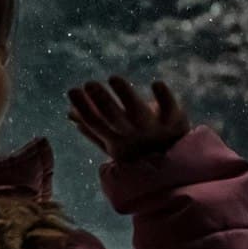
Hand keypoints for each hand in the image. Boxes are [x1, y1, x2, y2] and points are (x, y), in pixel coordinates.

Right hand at [66, 76, 191, 161]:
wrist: (178, 170)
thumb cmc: (141, 153)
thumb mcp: (115, 142)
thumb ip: (93, 128)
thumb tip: (69, 113)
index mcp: (117, 140)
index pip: (95, 123)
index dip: (83, 107)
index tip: (72, 90)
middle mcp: (133, 135)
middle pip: (113, 117)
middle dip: (101, 100)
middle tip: (89, 84)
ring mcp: (154, 129)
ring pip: (138, 111)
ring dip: (125, 94)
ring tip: (113, 78)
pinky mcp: (175, 121)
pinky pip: (169, 109)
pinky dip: (164, 97)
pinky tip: (156, 83)